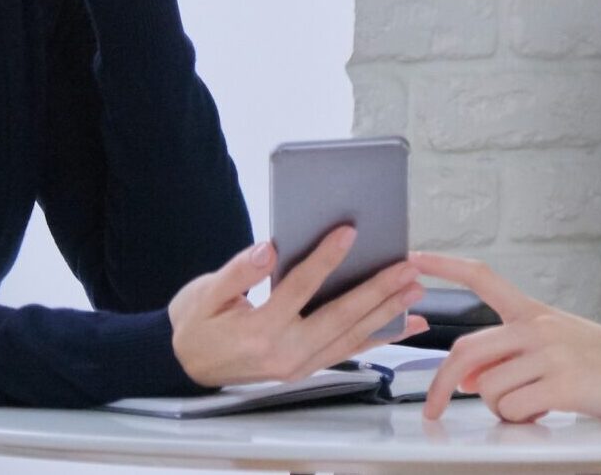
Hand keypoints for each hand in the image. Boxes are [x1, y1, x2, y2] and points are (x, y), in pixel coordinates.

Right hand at [169, 227, 430, 389]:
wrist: (186, 367)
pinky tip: (406, 323)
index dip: (325, 259)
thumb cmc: (197, 325)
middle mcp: (283, 354)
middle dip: (377, 290)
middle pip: (338, 316)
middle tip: (406, 267)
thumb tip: (268, 250)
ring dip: (386, 312)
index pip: (298, 288)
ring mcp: (297, 365)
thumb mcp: (203, 295)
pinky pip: (349, 350)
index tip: (349, 232)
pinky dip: (380, 336)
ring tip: (414, 289)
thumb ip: (237, 272)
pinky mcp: (306, 368)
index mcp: (257, 332)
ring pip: (351, 336)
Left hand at [414, 253, 600, 422]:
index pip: (483, 278)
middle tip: (433, 409)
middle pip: (466, 351)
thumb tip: (471, 378)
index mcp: (535, 313)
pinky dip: (522, 421)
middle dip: (440, 385)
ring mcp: (550, 353)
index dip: (444, 265)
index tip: (413, 258)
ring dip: (501, 410)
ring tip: (533, 407)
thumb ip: (515, 355)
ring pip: (489, 389)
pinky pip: (513, 409)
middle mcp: (538, 327)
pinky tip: (546, 413)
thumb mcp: (560, 347)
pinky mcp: (563, 382)